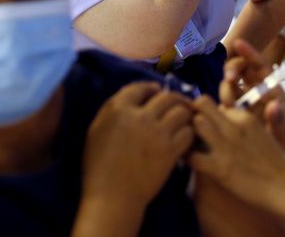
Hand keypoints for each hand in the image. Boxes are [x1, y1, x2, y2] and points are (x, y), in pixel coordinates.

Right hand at [83, 82, 194, 206]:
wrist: (112, 198)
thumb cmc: (98, 167)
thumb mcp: (95, 131)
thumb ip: (111, 111)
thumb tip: (129, 99)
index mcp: (118, 109)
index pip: (140, 87)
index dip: (151, 87)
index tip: (157, 91)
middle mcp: (140, 116)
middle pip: (167, 96)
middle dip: (175, 98)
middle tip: (179, 104)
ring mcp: (157, 133)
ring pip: (182, 111)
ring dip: (185, 114)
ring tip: (186, 119)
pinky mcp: (170, 150)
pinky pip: (188, 132)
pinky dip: (189, 133)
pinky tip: (186, 138)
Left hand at [189, 95, 284, 206]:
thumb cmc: (275, 163)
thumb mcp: (262, 133)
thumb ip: (242, 123)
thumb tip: (224, 116)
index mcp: (244, 116)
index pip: (215, 104)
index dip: (208, 114)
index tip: (205, 126)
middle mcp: (234, 126)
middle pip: (201, 104)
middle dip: (192, 114)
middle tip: (189, 129)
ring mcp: (226, 146)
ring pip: (195, 123)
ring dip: (188, 132)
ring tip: (187, 143)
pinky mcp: (219, 168)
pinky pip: (191, 155)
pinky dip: (186, 157)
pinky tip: (188, 162)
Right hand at [221, 40, 284, 161]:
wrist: (277, 166)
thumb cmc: (284, 146)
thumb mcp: (282, 134)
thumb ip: (277, 119)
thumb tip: (274, 105)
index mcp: (272, 90)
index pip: (260, 65)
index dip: (249, 52)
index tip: (237, 43)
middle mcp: (258, 92)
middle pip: (242, 71)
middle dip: (233, 70)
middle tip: (229, 79)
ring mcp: (246, 101)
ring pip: (232, 84)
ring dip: (227, 87)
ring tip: (228, 103)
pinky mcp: (237, 112)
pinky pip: (227, 100)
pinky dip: (222, 100)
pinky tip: (217, 108)